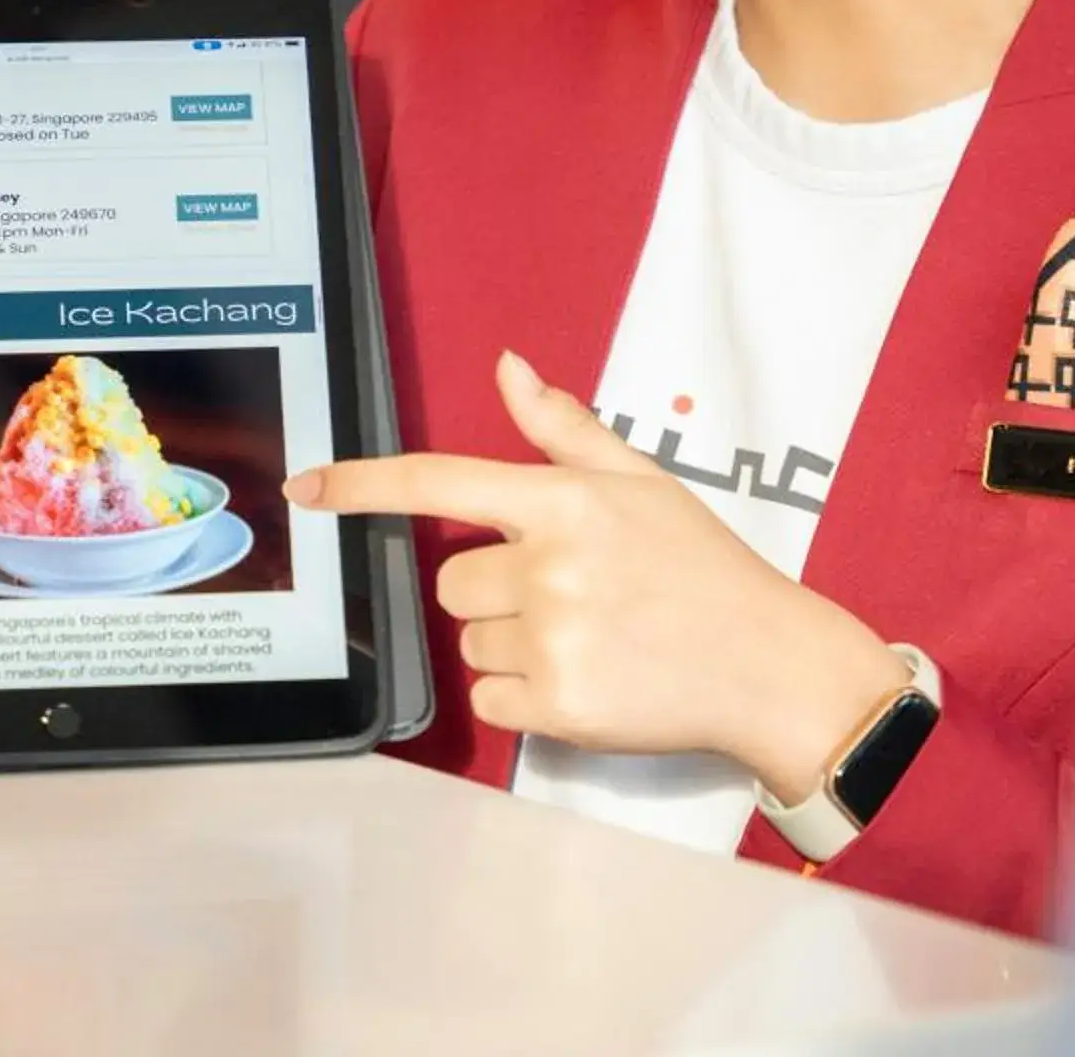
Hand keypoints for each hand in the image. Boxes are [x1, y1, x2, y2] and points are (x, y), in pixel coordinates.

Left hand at [287, 353, 910, 802]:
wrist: (768, 664)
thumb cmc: (703, 567)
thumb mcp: (642, 481)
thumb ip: (563, 429)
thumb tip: (507, 367)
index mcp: (563, 501)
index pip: (438, 480)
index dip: (361, 484)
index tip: (307, 487)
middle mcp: (548, 565)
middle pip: (452, 580)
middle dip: (497, 589)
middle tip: (573, 596)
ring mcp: (551, 639)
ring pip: (470, 640)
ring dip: (513, 644)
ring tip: (592, 638)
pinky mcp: (556, 705)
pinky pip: (490, 697)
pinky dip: (526, 696)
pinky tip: (588, 679)